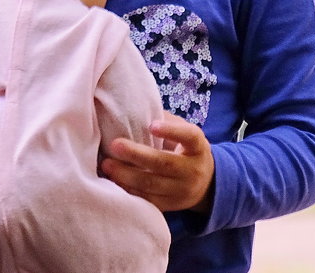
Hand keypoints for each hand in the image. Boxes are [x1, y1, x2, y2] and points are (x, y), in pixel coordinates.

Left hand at [99, 112, 214, 212]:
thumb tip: (135, 108)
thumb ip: (167, 122)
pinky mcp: (171, 206)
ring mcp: (182, 191)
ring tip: (107, 165)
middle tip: (115, 145)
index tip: (151, 125)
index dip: (171, 131)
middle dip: (137, 155)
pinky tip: (114, 181)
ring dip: (126, 175)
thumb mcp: (185, 132)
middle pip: (164, 163)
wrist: (207, 183)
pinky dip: (129, 191)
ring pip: (152, 185)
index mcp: (198, 147)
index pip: (189, 137)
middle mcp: (193, 170)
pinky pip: (148, 200)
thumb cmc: (186, 148)